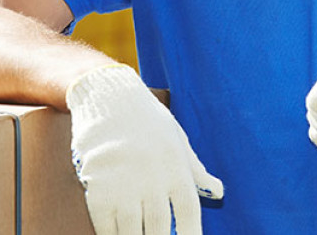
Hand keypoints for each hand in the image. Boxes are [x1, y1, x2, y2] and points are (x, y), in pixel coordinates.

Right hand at [66, 64, 222, 234]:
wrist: (107, 95)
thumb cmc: (146, 119)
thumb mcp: (177, 139)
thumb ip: (196, 170)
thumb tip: (218, 192)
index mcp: (176, 167)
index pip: (189, 213)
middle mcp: (153, 178)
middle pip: (159, 229)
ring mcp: (124, 183)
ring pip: (131, 231)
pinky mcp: (97, 185)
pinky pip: (105, 224)